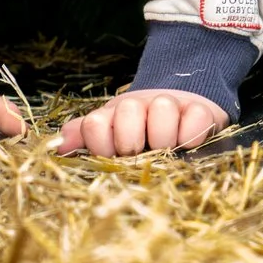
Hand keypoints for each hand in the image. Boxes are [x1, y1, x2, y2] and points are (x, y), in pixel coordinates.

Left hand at [54, 88, 226, 155]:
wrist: (184, 112)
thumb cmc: (142, 135)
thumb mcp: (112, 136)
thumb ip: (84, 138)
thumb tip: (60, 147)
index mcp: (113, 116)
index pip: (94, 123)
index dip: (101, 145)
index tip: (113, 156)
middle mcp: (140, 106)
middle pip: (128, 111)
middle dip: (133, 141)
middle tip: (141, 154)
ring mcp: (172, 106)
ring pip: (162, 109)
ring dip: (165, 137)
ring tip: (167, 149)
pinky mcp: (202, 111)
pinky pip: (196, 118)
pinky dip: (192, 134)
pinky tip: (190, 144)